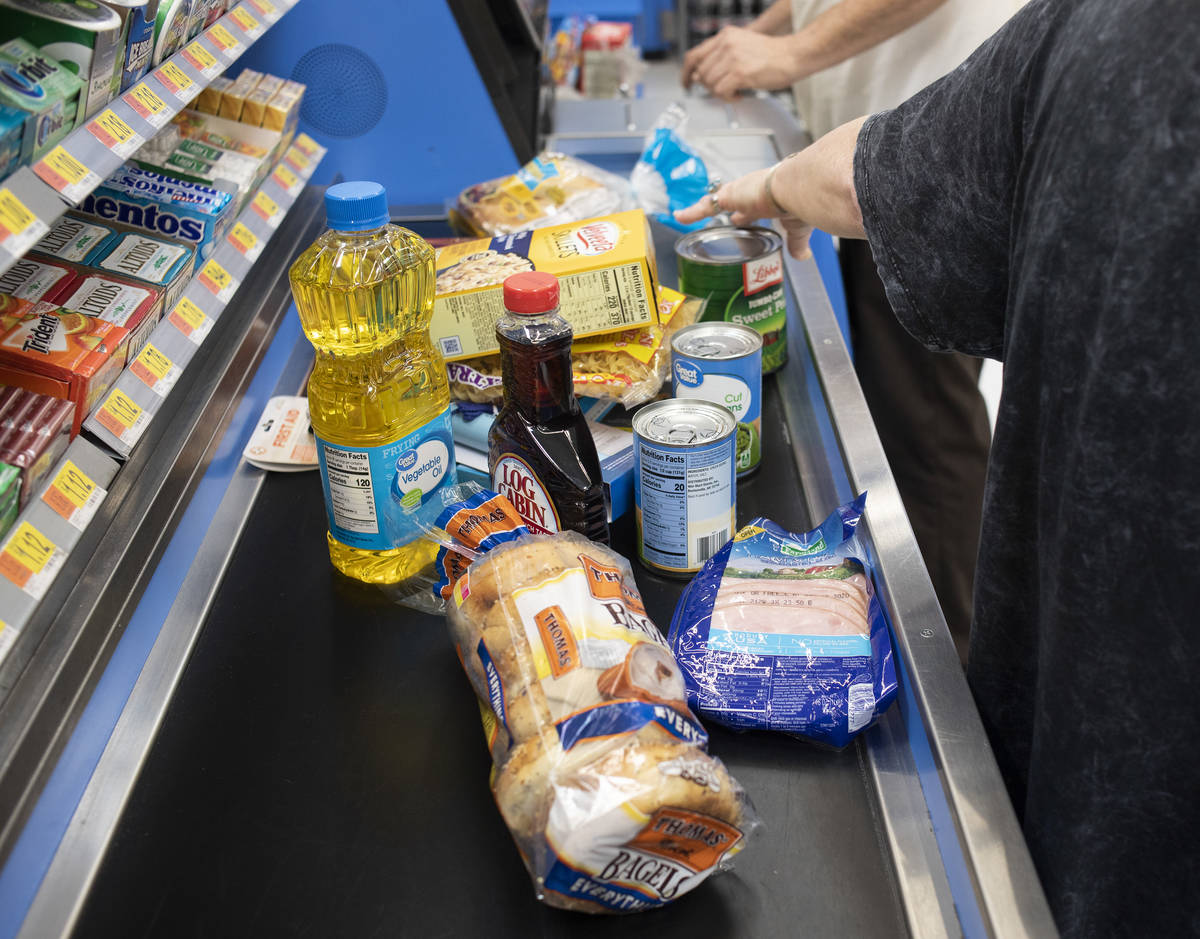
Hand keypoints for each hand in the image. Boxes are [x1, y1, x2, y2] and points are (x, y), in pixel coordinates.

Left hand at [674, 170, 813, 259]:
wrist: (798, 188)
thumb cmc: (803, 202)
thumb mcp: (798, 227)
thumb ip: (797, 242)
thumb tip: (802, 257)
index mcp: (772, 199)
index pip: (755, 207)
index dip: (747, 213)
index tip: (741, 218)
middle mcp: (754, 192)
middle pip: (737, 202)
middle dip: (732, 209)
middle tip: (726, 217)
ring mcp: (740, 194)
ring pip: (717, 201)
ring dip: (706, 208)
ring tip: (694, 216)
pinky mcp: (729, 197)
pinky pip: (705, 205)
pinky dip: (692, 212)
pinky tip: (678, 216)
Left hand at [681, 26, 798, 100]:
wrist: (793, 55)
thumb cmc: (772, 55)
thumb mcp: (742, 47)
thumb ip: (721, 58)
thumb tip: (699, 76)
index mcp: (725, 36)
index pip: (694, 55)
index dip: (686, 72)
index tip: (685, 83)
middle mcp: (726, 44)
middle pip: (701, 73)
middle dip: (709, 86)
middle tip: (723, 90)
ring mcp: (732, 57)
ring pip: (710, 84)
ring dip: (720, 93)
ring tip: (734, 91)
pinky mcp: (740, 72)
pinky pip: (721, 91)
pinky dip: (728, 98)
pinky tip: (738, 95)